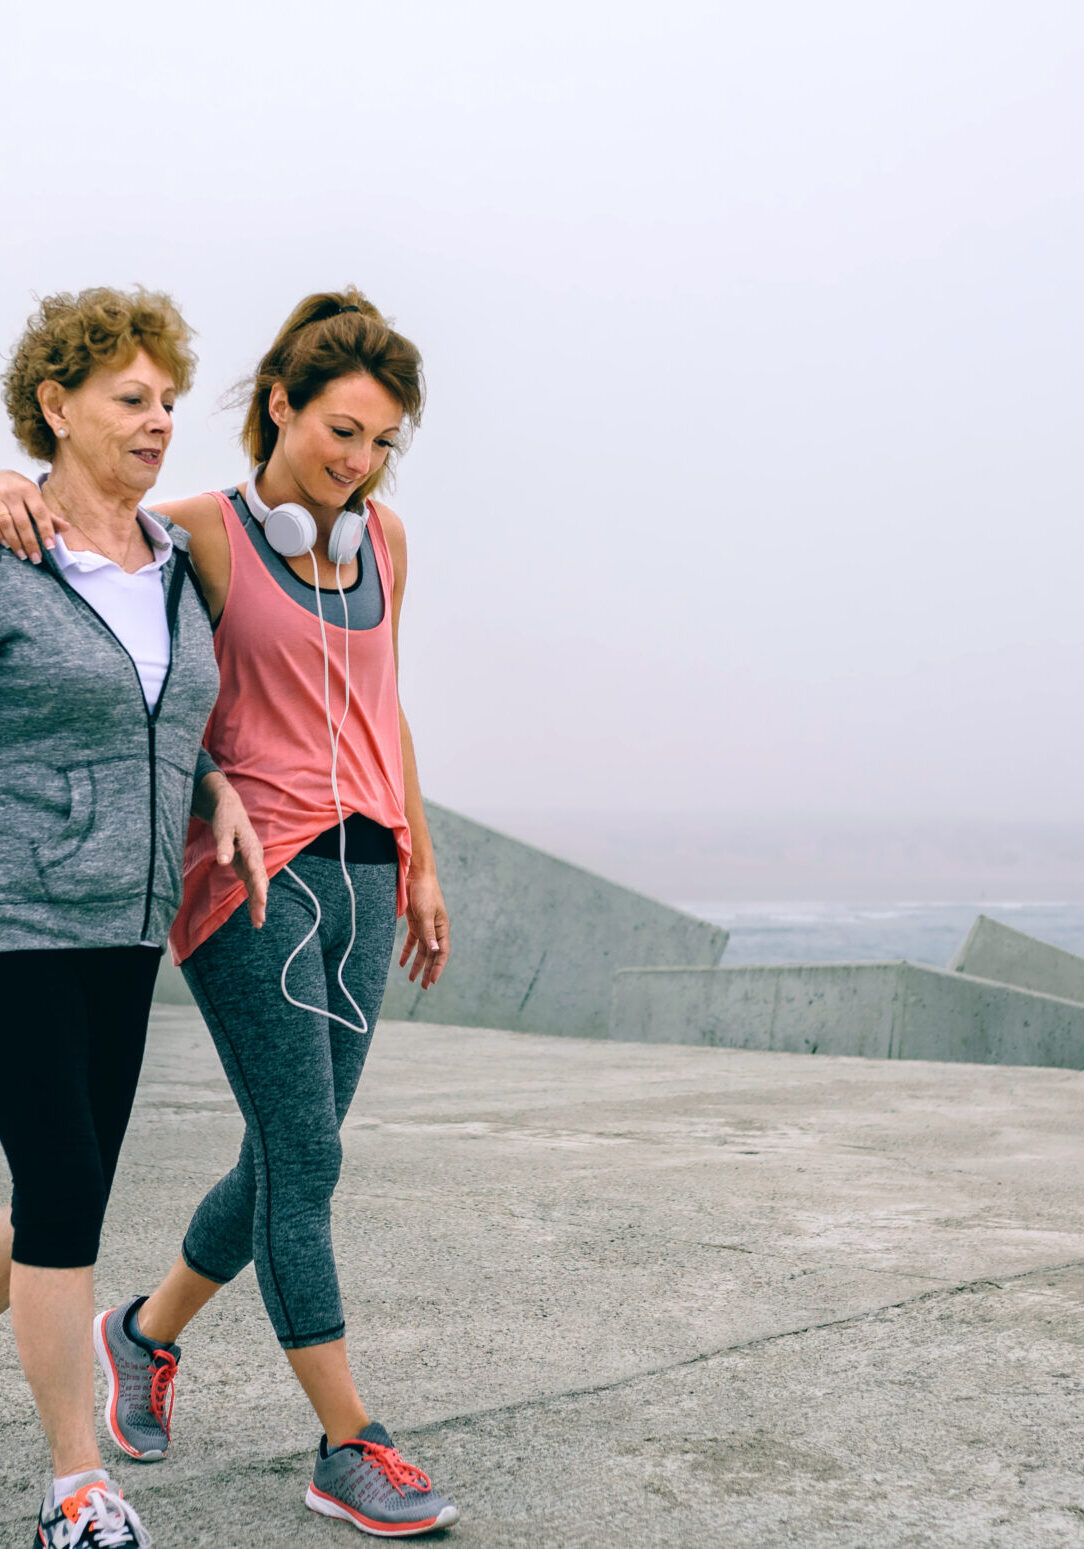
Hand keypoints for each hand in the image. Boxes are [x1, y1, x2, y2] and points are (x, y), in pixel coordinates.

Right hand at [0, 471, 68, 563]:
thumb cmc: (18, 488)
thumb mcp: (34, 496)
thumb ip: (48, 513)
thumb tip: (67, 528)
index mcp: (27, 490)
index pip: (39, 512)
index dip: (46, 530)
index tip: (50, 547)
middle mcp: (11, 494)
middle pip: (22, 522)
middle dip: (30, 542)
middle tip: (36, 558)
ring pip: (5, 524)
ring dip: (15, 542)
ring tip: (23, 555)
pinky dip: (0, 536)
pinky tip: (7, 545)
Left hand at [194, 773, 267, 927]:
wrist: (229, 808)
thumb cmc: (226, 816)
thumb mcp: (223, 827)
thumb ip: (224, 844)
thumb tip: (223, 861)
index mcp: (252, 847)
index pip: (257, 869)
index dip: (260, 886)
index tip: (261, 900)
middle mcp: (255, 856)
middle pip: (261, 881)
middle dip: (261, 901)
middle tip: (259, 919)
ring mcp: (252, 862)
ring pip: (258, 885)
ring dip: (258, 903)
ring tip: (258, 922)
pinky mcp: (246, 865)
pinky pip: (252, 884)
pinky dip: (253, 898)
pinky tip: (254, 913)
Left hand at [399, 872, 449, 988]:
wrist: (417, 876)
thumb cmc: (425, 892)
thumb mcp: (427, 913)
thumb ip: (429, 932)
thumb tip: (435, 950)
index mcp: (442, 929)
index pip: (442, 953)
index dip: (438, 967)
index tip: (432, 981)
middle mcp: (435, 930)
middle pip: (432, 955)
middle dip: (428, 970)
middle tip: (425, 986)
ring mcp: (425, 927)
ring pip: (422, 951)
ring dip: (418, 965)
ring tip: (413, 980)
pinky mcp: (416, 923)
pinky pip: (412, 942)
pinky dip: (408, 953)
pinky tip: (402, 963)